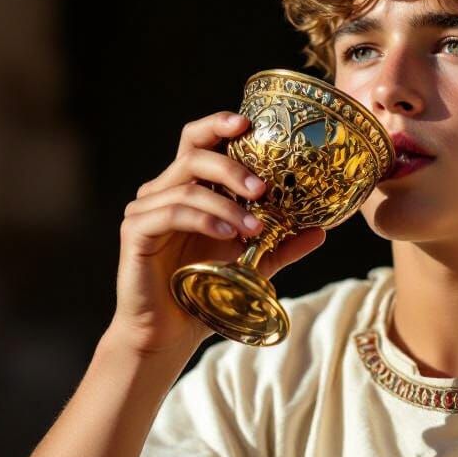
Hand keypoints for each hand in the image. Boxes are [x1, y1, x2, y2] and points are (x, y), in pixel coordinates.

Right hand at [109, 110, 325, 355]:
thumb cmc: (205, 293)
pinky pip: (170, 212)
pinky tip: (227, 235)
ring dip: (226, 204)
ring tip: (254, 229)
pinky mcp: (136, 231)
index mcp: (189, 188)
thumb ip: (282, 245)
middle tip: (263, 189)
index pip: (201, 141)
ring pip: (188, 185)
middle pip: (195, 153)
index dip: (220, 124)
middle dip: (233, 166)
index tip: (250, 124)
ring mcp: (146, 209)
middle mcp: (164, 190)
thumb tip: (321, 231)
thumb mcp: (253, 265)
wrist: (170, 333)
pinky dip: (203, 219)